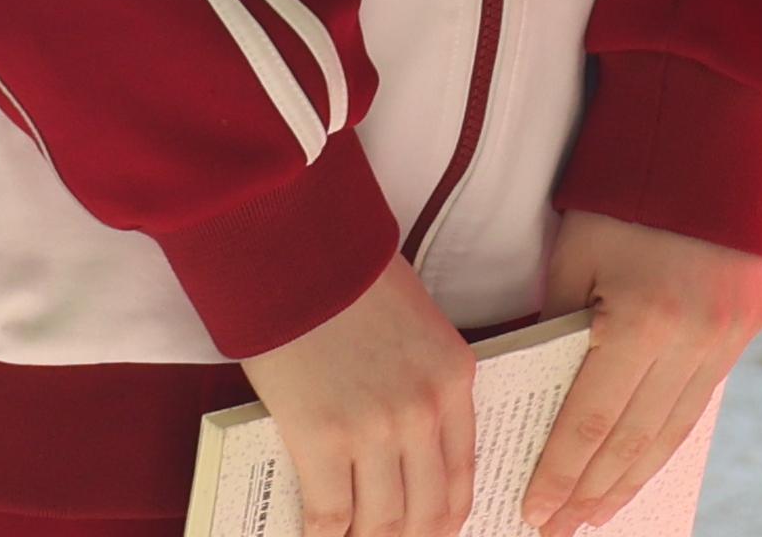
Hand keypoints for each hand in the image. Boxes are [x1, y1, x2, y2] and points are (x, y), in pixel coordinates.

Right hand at [241, 257, 476, 536]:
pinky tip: (315, 536)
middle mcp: (425, 412)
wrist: (299, 252)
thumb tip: (406, 450)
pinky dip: (323, 536)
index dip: (444, 520)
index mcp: (454, 381)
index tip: (430, 533)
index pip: (461, 478)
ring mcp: (377, 429)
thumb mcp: (417, 330)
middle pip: (426, 512)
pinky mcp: (324, 438)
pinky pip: (330, 515)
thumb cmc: (350, 282)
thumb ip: (423, 387)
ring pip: (382, 523)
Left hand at [525, 211, 761, 532]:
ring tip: (596, 513)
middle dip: (591, 491)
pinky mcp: (746, 328)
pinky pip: (699, 400)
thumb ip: (557, 333)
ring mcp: (727, 336)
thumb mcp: (573, 260)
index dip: (561, 473)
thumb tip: (535, 401)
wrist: (704, 137)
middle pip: (633, 439)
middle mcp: (693, 338)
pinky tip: (640, 462)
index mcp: (643, 320)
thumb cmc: (620, 194)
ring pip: (672, 430)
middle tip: (558, 528)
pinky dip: (666, 437)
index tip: (534, 510)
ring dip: (631, 476)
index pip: (591, 421)